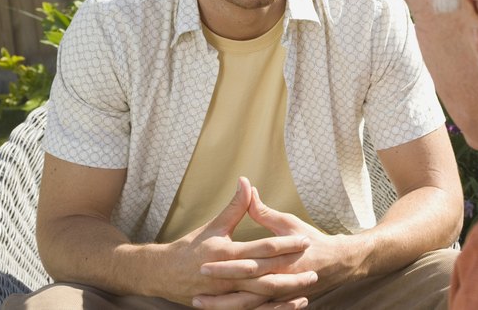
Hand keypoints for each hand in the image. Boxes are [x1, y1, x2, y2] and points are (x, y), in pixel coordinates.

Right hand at [161, 177, 317, 307]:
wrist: (163, 273)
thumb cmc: (191, 247)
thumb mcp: (214, 225)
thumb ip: (235, 206)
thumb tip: (246, 181)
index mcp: (225, 253)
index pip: (261, 249)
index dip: (285, 245)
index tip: (305, 240)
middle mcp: (226, 276)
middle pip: (265, 276)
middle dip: (291, 274)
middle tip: (314, 271)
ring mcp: (225, 294)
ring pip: (259, 298)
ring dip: (283, 296)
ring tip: (306, 291)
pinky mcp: (224, 306)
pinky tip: (287, 305)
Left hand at [202, 187, 362, 299]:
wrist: (338, 263)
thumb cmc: (311, 240)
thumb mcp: (289, 223)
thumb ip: (264, 212)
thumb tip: (247, 188)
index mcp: (283, 258)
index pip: (251, 261)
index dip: (227, 263)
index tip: (203, 261)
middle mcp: (282, 278)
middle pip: (247, 285)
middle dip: (221, 285)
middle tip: (197, 282)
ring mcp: (282, 295)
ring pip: (249, 305)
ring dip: (224, 306)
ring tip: (199, 303)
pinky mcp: (281, 304)